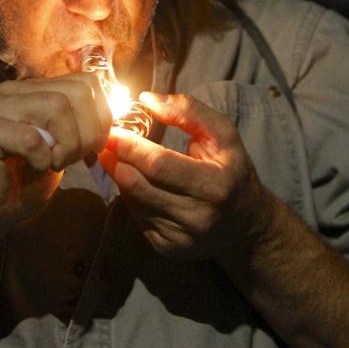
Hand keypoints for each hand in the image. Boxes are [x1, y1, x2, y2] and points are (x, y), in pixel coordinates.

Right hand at [0, 73, 112, 251]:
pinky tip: (38, 168)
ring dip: (68, 143)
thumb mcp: (63, 147)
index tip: (95, 146)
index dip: (102, 115)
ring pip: (56, 106)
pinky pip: (31, 136)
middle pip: (76, 92)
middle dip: (89, 131)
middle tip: (77, 158)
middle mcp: (14, 90)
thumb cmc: (25, 180)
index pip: (86, 82)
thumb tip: (117, 109)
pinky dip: (43, 158)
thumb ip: (82, 123)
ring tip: (56, 162)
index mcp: (35, 89)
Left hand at [98, 92, 273, 260]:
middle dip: (116, 159)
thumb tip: (146, 100)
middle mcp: (197, 217)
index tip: (111, 130)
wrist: (245, 223)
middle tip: (103, 139)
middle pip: (138, 185)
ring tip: (120, 157)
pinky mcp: (165, 247)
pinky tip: (139, 181)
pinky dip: (132, 195)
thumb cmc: (232, 170)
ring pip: (132, 200)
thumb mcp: (223, 134)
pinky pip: (135, 215)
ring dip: (121, 176)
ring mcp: (179, 237)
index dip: (130, 146)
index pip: (160, 165)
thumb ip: (189, 111)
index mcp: (215, 185)